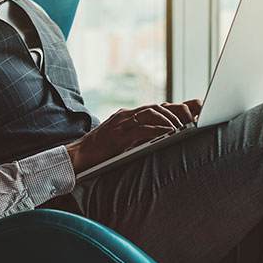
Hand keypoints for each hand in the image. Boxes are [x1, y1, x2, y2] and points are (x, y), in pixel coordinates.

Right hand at [66, 99, 201, 172]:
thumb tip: (153, 140)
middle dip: (172, 114)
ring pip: (150, 114)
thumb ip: (133, 136)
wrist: (78, 156)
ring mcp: (121, 124)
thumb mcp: (119, 139)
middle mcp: (124, 116)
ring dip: (168, 120)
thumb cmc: (98, 151)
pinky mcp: (119, 136)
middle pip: (154, 107)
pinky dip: (158, 130)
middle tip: (185, 123)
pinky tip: (168, 133)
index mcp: (124, 115)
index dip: (167, 111)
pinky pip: (143, 129)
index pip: (151, 107)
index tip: (180, 119)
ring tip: (180, 128)